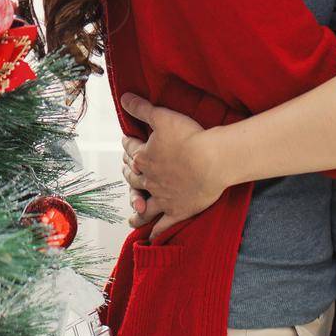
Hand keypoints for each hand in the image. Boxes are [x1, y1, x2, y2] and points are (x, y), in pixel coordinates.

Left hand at [119, 92, 224, 236]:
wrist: (212, 160)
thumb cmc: (189, 136)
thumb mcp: (162, 116)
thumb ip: (141, 108)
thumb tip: (123, 97)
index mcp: (143, 158)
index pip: (130, 150)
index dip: (128, 144)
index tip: (127, 142)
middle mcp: (149, 180)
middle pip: (134, 178)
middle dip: (129, 174)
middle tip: (127, 173)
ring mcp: (163, 197)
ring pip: (145, 205)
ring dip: (137, 210)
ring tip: (132, 218)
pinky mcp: (178, 210)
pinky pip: (164, 224)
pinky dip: (157, 231)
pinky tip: (151, 238)